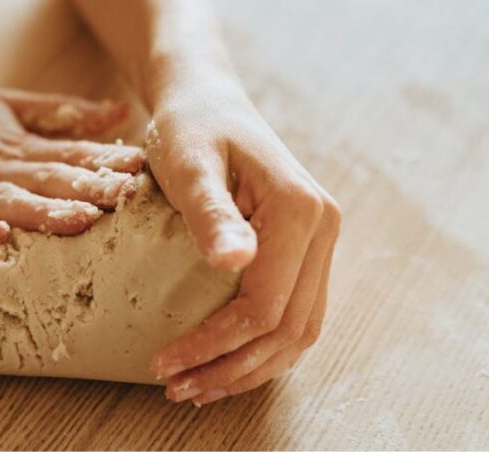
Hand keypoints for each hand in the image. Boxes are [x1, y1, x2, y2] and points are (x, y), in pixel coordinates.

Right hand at [0, 68, 144, 260]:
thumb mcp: (0, 105)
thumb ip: (60, 113)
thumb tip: (122, 110)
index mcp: (9, 143)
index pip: (66, 155)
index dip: (106, 163)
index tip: (148, 169)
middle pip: (42, 179)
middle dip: (90, 190)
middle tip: (132, 199)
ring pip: (1, 203)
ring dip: (43, 213)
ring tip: (82, 219)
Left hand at [146, 77, 339, 405]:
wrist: (207, 100)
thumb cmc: (190, 127)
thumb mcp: (189, 163)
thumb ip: (211, 212)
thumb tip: (236, 261)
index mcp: (300, 211)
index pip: (264, 305)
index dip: (215, 345)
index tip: (165, 363)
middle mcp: (323, 228)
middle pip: (288, 328)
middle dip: (232, 367)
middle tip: (178, 388)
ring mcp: (320, 240)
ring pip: (299, 330)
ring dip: (251, 368)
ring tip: (198, 387)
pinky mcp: (306, 249)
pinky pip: (295, 313)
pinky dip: (263, 348)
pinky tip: (225, 362)